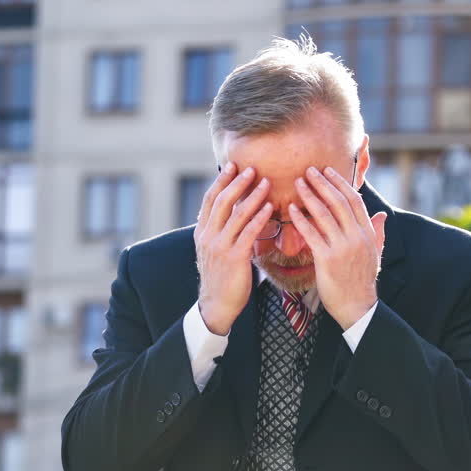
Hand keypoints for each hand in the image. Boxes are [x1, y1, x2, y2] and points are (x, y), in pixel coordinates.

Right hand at [194, 162, 274, 334]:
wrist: (216, 305)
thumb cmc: (220, 277)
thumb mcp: (214, 250)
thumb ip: (220, 231)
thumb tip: (231, 212)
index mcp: (201, 232)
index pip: (209, 200)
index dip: (220, 181)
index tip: (231, 166)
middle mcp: (208, 237)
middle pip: (222, 202)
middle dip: (237, 183)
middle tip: (251, 168)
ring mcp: (220, 247)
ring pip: (236, 214)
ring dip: (252, 196)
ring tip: (266, 182)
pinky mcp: (235, 258)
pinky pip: (248, 232)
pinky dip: (259, 217)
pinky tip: (269, 207)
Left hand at [289, 165, 387, 329]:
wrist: (357, 306)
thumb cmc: (362, 280)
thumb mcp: (375, 254)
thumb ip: (377, 233)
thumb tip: (382, 215)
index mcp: (368, 233)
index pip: (354, 200)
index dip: (340, 183)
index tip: (327, 171)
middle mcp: (356, 237)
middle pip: (338, 202)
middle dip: (323, 183)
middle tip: (309, 170)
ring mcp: (342, 248)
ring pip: (324, 214)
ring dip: (310, 196)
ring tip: (298, 183)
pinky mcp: (326, 259)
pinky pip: (311, 234)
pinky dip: (300, 219)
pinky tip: (291, 209)